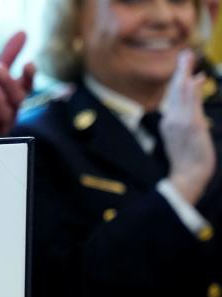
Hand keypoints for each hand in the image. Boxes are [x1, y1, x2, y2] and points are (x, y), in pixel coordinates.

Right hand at [164, 49, 215, 203]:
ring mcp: (180, 123)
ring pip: (182, 95)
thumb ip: (189, 118)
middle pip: (176, 91)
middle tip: (185, 53)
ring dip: (185, 75)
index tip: (185, 65)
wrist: (187, 176)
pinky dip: (191, 91)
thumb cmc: (187, 160)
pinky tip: (193, 79)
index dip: (180, 79)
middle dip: (180, 71)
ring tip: (187, 58)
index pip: (174, 97)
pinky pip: (190, 105)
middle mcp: (172, 120)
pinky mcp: (191, 127)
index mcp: (169, 123)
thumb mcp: (185, 137)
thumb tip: (191, 107)